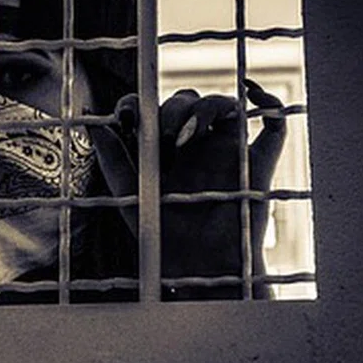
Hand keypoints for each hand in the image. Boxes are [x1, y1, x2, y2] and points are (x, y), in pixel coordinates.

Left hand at [85, 79, 286, 297]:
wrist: (199, 270)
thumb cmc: (162, 237)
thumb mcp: (128, 195)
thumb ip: (111, 156)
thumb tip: (88, 117)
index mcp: (163, 151)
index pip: (154, 109)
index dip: (140, 103)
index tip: (127, 115)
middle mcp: (195, 146)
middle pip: (188, 101)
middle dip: (174, 107)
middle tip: (167, 136)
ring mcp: (227, 152)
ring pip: (223, 105)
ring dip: (206, 106)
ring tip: (190, 133)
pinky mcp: (258, 164)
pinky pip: (274, 124)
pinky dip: (268, 102)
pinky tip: (251, 92)